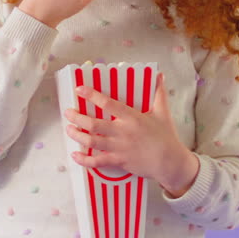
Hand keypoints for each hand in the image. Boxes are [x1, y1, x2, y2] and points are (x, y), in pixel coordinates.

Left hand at [63, 72, 199, 196]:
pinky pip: (98, 162)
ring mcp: (119, 148)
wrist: (170, 162)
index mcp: (132, 118)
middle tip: (68, 112)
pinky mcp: (118, 161)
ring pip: (92, 142)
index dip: (92, 95)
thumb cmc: (166, 136)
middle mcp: (122, 132)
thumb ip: (158, 93)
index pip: (108, 104)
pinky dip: (84, 160)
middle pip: (94, 124)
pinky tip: (75, 155)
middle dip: (77, 118)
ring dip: (77, 135)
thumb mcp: (163, 112)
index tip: (79, 89)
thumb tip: (159, 75)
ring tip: (68, 129)